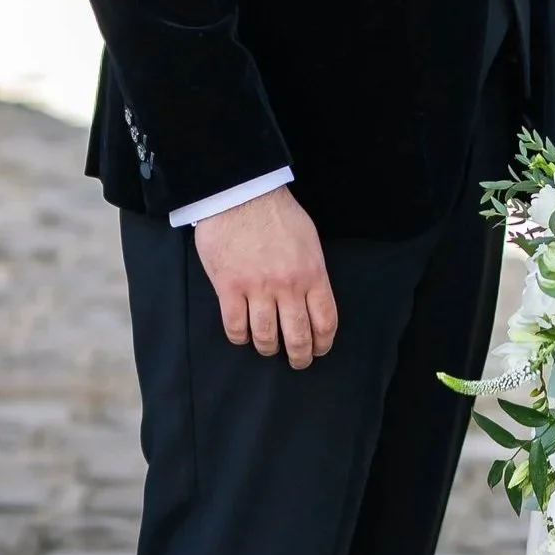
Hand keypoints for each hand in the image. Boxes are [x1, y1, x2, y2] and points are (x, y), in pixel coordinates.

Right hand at [193, 188, 336, 367]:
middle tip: (297, 361)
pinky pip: (235, 327)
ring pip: (266, 337)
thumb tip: (312, 296)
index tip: (320, 349)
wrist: (241, 194)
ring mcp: (258, 289)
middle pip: (298, 336)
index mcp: (313, 274)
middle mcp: (288, 286)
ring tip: (268, 349)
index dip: (324, 342)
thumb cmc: (277, 213)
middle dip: (300, 356)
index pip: (325, 320)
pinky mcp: (229, 288)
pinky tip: (242, 335)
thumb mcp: (309, 241)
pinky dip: (240, 337)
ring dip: (269, 349)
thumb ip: (312, 271)